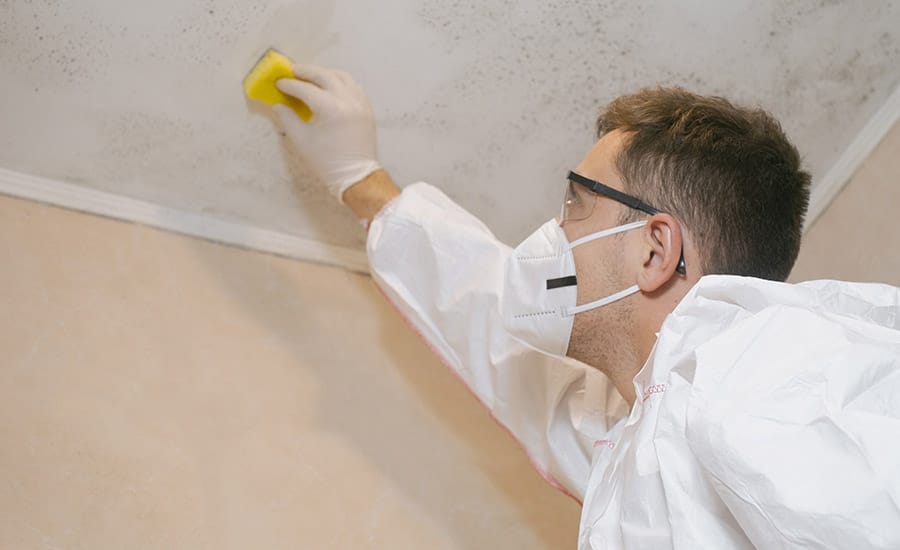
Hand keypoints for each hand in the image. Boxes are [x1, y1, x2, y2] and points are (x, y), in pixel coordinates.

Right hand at [274, 65, 380, 202]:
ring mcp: (360, 103)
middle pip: (324, 75)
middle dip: (306, 71)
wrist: (356, 176)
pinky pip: (354, 86)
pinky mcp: (367, 109)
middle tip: (291, 71)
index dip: (290, 85)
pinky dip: (340, 82)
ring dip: (325, 73)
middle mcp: (348, 101)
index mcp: (331, 109)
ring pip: (342, 77)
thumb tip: (278, 105)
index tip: (279, 82)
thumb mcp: (302, 141)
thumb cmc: (327, 162)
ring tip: (310, 76)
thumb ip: (288, 119)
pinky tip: (330, 86)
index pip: (306, 89)